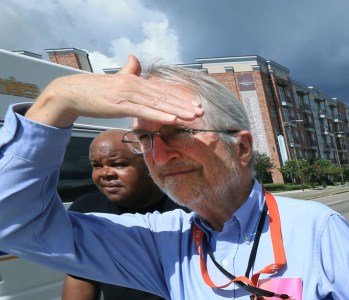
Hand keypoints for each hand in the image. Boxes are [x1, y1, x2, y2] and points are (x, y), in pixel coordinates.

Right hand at [26, 55, 204, 128]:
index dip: (180, 96)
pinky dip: (159, 114)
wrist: (72, 92)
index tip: (196, 103)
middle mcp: (134, 85)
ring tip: (193, 116)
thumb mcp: (116, 80)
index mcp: (135, 81)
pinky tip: (172, 118)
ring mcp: (127, 94)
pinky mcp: (120, 105)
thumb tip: (134, 58)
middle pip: (164, 96)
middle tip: (201, 111)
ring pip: (157, 103)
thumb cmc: (95, 90)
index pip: (162, 89)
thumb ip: (128, 70)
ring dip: (177, 110)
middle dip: (184, 104)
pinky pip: (143, 110)